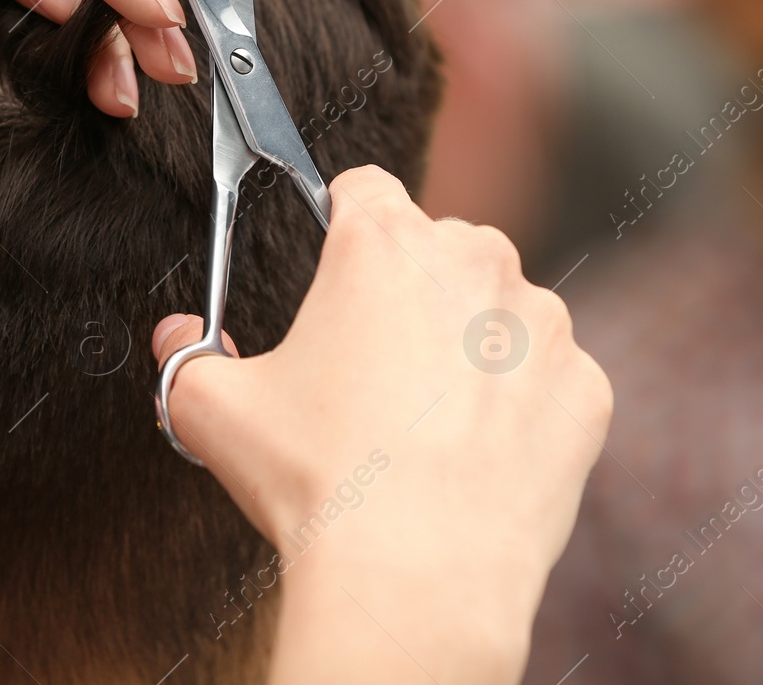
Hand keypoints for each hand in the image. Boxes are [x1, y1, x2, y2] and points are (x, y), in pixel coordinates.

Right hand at [152, 165, 611, 683]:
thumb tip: (176, 341)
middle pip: (440, 250)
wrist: (417, 573)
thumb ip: (187, 358)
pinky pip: (549, 381)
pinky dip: (522, 409)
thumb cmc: (317, 481)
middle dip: (412, 294)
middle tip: (374, 370)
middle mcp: (474, 261)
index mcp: (383, 243)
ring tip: (428, 426)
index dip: (344, 225)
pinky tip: (478, 459)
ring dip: (472, 348)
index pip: (364, 189)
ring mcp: (541, 324)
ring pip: (502, 313)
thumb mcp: (214, 411)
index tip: (339, 269)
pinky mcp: (585, 387)